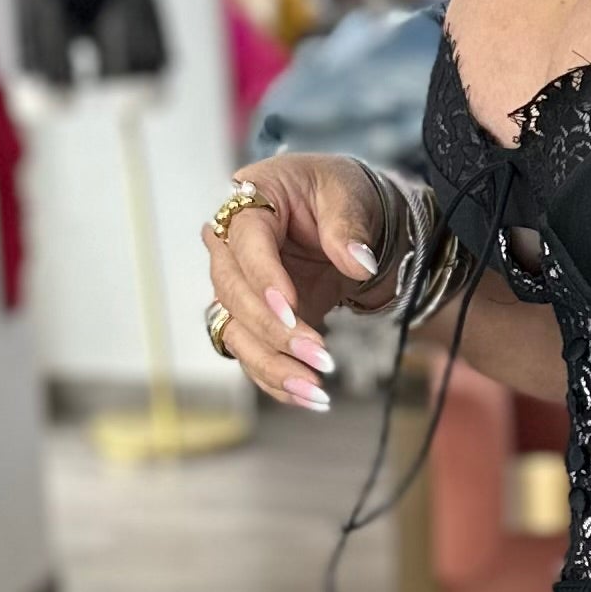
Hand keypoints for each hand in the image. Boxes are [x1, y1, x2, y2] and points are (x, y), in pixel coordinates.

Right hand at [202, 154, 400, 412]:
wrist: (346, 216)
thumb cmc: (339, 192)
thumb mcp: (349, 193)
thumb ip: (349, 226)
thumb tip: (358, 262)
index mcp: (251, 204)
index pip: (245, 244)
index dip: (264, 279)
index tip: (293, 311)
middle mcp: (233, 247)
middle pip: (232, 294)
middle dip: (272, 332)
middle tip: (319, 356)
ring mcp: (242, 286)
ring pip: (236, 332)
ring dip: (272, 366)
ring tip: (316, 392)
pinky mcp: (256, 318)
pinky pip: (254, 354)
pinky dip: (277, 380)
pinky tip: (310, 399)